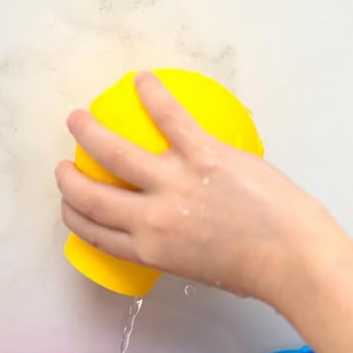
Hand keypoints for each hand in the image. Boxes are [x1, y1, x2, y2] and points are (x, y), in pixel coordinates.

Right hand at [55, 71, 334, 304]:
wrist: (289, 256)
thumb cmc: (255, 271)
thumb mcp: (199, 270)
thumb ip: (176, 249)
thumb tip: (176, 231)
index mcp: (150, 251)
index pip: (95, 233)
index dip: (74, 216)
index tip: (70, 204)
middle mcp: (151, 219)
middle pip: (90, 197)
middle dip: (67, 179)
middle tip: (63, 165)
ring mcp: (173, 183)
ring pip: (112, 151)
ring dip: (88, 132)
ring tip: (78, 119)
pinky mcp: (202, 153)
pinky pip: (170, 117)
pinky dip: (153, 95)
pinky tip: (142, 81)